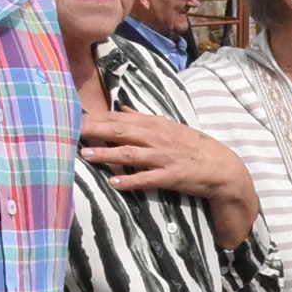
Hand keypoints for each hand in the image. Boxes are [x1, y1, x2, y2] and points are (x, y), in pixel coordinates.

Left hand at [81, 109, 259, 246]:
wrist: (222, 167)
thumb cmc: (192, 146)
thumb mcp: (168, 127)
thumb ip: (141, 118)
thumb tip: (119, 108)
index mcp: (154, 124)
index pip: (119, 118)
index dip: (95, 117)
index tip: (72, 116)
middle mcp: (156, 138)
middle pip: (120, 131)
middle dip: (94, 130)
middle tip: (69, 129)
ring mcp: (163, 157)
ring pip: (129, 154)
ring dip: (107, 154)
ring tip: (86, 154)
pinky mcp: (170, 176)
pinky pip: (147, 178)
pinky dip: (130, 180)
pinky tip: (114, 183)